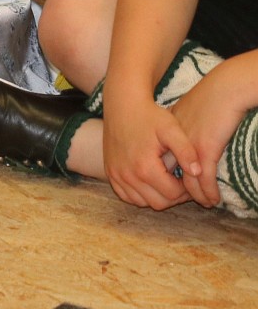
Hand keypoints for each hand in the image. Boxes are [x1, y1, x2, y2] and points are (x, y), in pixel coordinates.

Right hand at [102, 96, 198, 210]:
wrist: (122, 105)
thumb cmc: (150, 116)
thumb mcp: (172, 129)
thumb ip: (187, 152)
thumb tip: (198, 173)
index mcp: (144, 167)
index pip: (172, 194)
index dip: (186, 190)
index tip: (190, 178)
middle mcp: (127, 175)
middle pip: (158, 203)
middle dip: (174, 196)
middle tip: (181, 182)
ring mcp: (116, 175)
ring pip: (142, 202)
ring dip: (157, 196)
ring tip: (166, 181)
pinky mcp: (109, 173)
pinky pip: (127, 196)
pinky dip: (140, 195)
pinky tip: (150, 182)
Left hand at [169, 66, 248, 207]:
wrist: (223, 89)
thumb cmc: (208, 100)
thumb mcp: (186, 117)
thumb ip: (180, 133)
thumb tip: (179, 148)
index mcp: (166, 137)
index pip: (159, 163)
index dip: (165, 179)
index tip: (174, 190)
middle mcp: (173, 144)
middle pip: (169, 176)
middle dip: (177, 192)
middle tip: (188, 201)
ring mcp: (188, 149)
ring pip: (188, 182)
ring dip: (197, 196)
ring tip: (205, 203)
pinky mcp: (205, 150)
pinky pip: (205, 179)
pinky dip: (209, 192)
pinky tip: (214, 199)